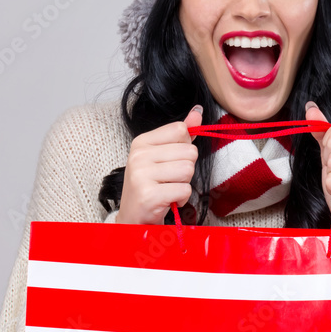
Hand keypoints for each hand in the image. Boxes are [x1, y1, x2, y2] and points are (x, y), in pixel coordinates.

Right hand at [114, 105, 202, 224]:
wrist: (132, 220)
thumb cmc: (150, 187)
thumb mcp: (162, 157)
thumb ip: (181, 134)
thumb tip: (198, 111)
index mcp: (141, 142)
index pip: (180, 130)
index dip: (184, 148)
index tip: (170, 161)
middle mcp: (138, 155)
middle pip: (189, 151)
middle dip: (186, 169)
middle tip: (168, 180)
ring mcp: (141, 175)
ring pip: (188, 170)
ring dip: (184, 184)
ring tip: (168, 190)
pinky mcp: (149, 195)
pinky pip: (184, 189)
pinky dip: (181, 199)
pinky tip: (168, 201)